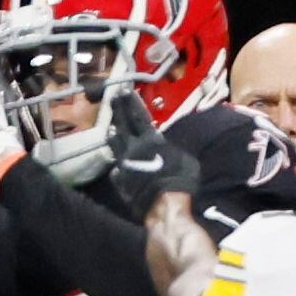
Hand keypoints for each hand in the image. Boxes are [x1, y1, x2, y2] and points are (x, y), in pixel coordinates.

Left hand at [106, 92, 200, 220]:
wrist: (163, 205)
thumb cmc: (180, 180)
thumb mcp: (184, 158)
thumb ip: (170, 149)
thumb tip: (164, 146)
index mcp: (150, 140)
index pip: (138, 116)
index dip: (131, 103)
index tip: (125, 90)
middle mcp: (133, 149)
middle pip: (123, 125)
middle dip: (118, 110)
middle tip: (113, 98)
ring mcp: (124, 165)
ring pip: (116, 145)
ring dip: (114, 134)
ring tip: (111, 126)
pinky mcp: (121, 181)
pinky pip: (117, 168)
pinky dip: (116, 161)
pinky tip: (115, 160)